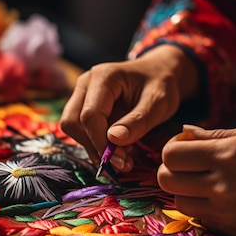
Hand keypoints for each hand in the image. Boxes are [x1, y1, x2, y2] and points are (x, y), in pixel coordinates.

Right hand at [61, 45, 198, 169]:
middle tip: (123, 162)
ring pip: (74, 129)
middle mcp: (86, 83)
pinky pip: (83, 130)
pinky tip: (120, 150)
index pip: (89, 115)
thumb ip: (137, 121)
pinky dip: (98, 145)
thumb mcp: (158, 103)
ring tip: (126, 156)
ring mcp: (83, 95)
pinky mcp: (85, 107)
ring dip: (96, 148)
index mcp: (103, 77)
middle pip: (73, 122)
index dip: (101, 142)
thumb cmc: (161, 84)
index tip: (121, 161)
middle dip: (95, 146)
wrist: (160, 73)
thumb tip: (112, 139)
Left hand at [157, 125, 235, 235]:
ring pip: (181, 204)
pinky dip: (204, 207)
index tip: (185, 147)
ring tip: (207, 181)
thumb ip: (213, 135)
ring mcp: (228, 213)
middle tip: (190, 164)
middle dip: (172, 170)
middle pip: (167, 181)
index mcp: (226, 156)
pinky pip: (203, 219)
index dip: (173, 149)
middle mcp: (222, 187)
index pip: (171, 156)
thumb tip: (183, 133)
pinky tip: (223, 196)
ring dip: (186, 190)